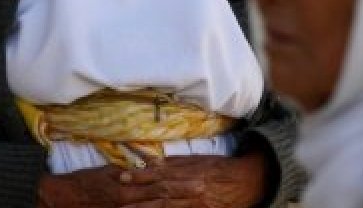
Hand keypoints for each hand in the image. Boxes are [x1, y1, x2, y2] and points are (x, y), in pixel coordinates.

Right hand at [36, 162, 209, 207]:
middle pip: (163, 195)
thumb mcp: (106, 172)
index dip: (180, 181)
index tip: (199, 178)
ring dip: (177, 205)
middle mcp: (130, 198)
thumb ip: (127, 173)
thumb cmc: (83, 183)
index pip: (160, 181)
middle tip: (206, 189)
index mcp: (128, 184)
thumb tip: (147, 168)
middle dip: (185, 193)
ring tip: (197, 202)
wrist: (62, 198)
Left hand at [117, 153, 267, 207]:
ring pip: (166, 207)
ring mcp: (196, 203)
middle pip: (159, 193)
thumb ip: (174, 163)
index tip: (122, 176)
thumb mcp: (196, 160)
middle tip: (117, 198)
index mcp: (188, 172)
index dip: (140, 176)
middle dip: (137, 196)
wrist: (245, 182)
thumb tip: (152, 162)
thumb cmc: (218, 169)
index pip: (159, 174)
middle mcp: (191, 188)